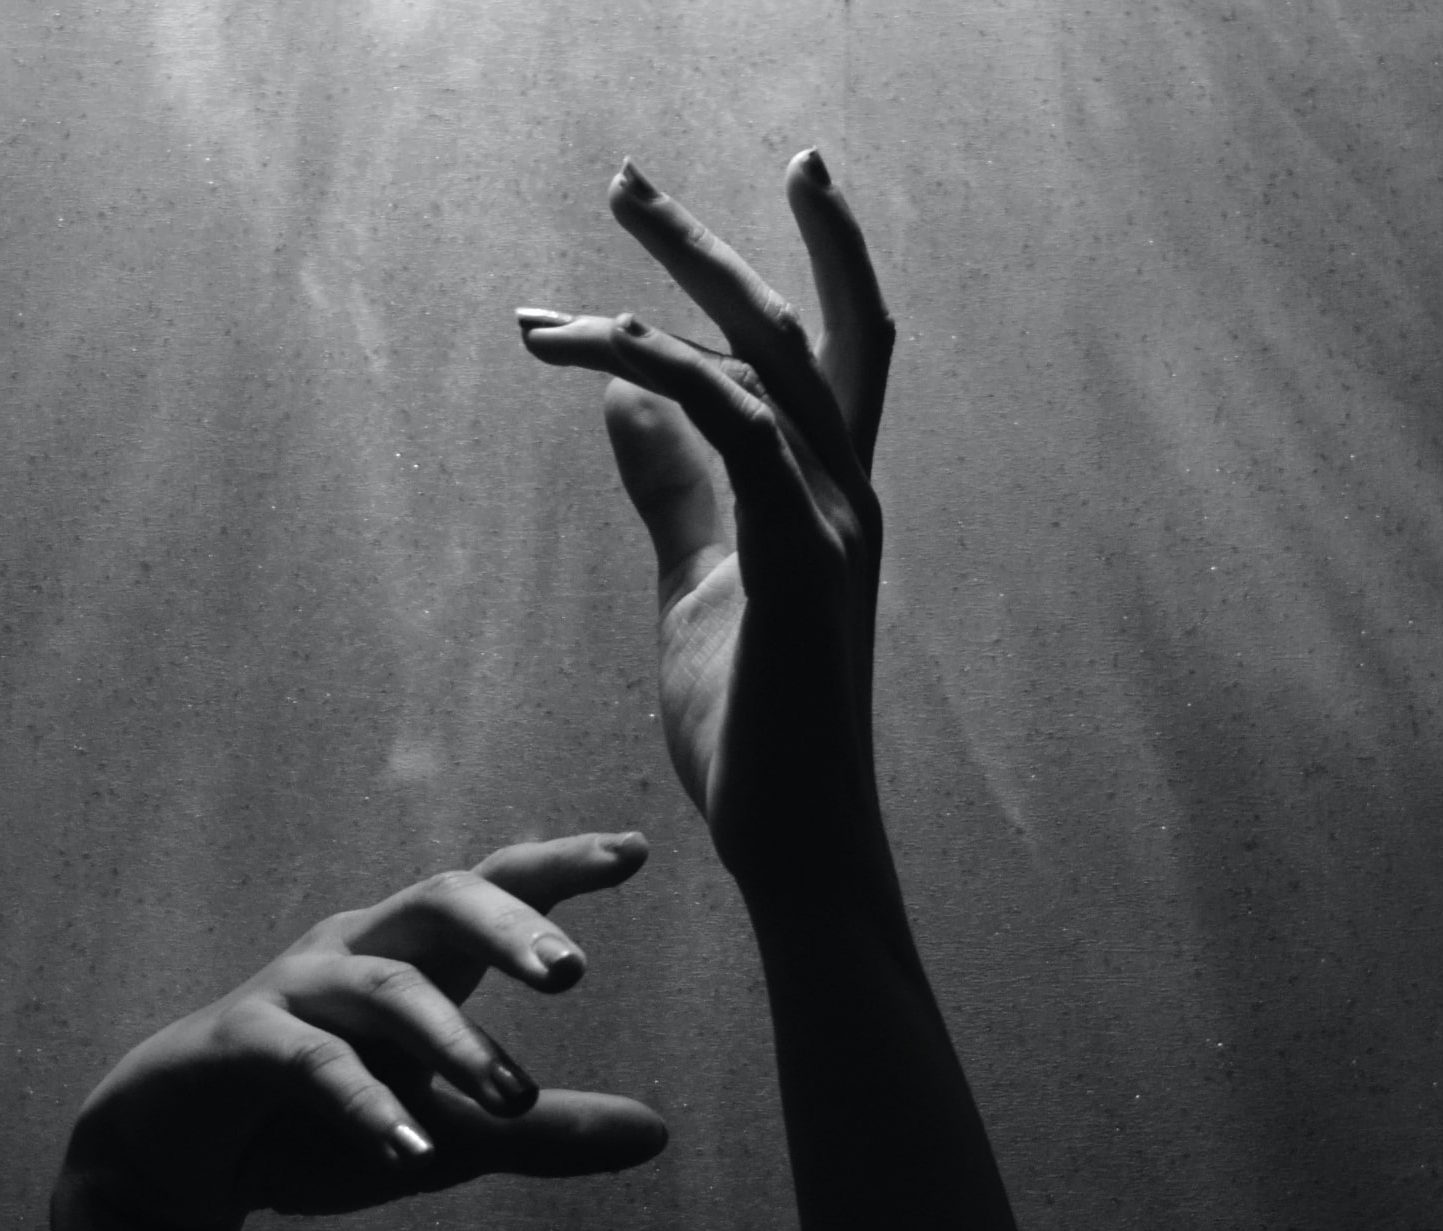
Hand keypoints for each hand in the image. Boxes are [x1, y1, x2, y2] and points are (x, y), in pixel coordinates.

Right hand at [63, 833, 666, 1230]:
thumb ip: (543, 1133)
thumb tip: (658, 1133)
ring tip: (512, 1099)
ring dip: (453, 1043)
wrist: (178, 1162)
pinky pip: (311, 1060)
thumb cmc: (320, 1129)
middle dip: (509, 925)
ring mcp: (295, 990)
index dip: (559, 865)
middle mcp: (358, 950)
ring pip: (385, 988)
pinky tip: (411, 1152)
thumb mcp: (449, 1138)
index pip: (493, 889)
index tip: (636, 850)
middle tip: (572, 971)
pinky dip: (366, 1106)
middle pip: (440, 900)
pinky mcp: (240, 1042)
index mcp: (415, 957)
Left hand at [518, 151, 896, 899]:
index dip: (769, 274)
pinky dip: (674, 371)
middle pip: (802, 325)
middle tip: (624, 178)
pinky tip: (599, 348)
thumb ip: (671, 493)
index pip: (818, 354)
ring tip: (596, 236)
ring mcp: (835, 526)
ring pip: (771, 358)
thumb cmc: (751, 729)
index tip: (650, 247)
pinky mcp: (802, 565)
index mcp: (828, 499)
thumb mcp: (695, 589)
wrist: (789, 839)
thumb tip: (620, 401)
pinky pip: (739, 430)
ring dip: (682, 282)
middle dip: (718, 242)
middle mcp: (846, 495)